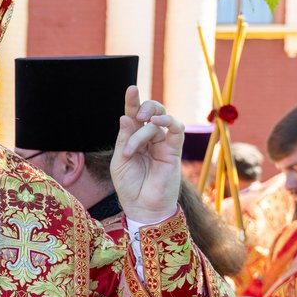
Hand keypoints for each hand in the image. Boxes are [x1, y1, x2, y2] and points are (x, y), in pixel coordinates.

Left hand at [111, 86, 182, 224]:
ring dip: (147, 123)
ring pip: (159, 121)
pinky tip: (156, 123)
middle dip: (144, 106)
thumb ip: (123, 138)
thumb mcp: (120, 160)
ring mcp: (163, 144)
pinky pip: (176, 130)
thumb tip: (125, 116)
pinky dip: (168, 122)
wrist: (142, 208)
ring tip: (141, 127)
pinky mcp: (174, 151)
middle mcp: (150, 139)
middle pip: (152, 112)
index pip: (134, 116)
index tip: (131, 89)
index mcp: (134, 140)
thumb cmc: (129, 187)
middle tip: (137, 113)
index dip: (133, 102)